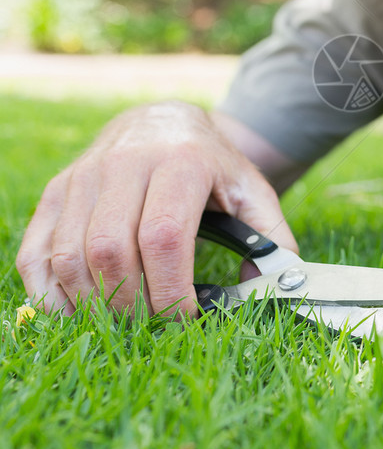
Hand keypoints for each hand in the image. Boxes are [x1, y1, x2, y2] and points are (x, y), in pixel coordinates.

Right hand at [16, 101, 293, 316]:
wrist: (161, 122)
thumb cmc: (211, 166)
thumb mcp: (251, 190)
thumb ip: (272, 237)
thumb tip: (279, 285)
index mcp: (180, 162)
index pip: (164, 236)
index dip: (171, 289)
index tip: (187, 319)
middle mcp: (124, 163)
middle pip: (112, 250)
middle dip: (132, 304)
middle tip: (154, 327)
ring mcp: (83, 177)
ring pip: (71, 256)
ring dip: (93, 304)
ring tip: (124, 322)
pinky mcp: (56, 192)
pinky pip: (36, 253)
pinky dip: (50, 294)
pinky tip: (79, 313)